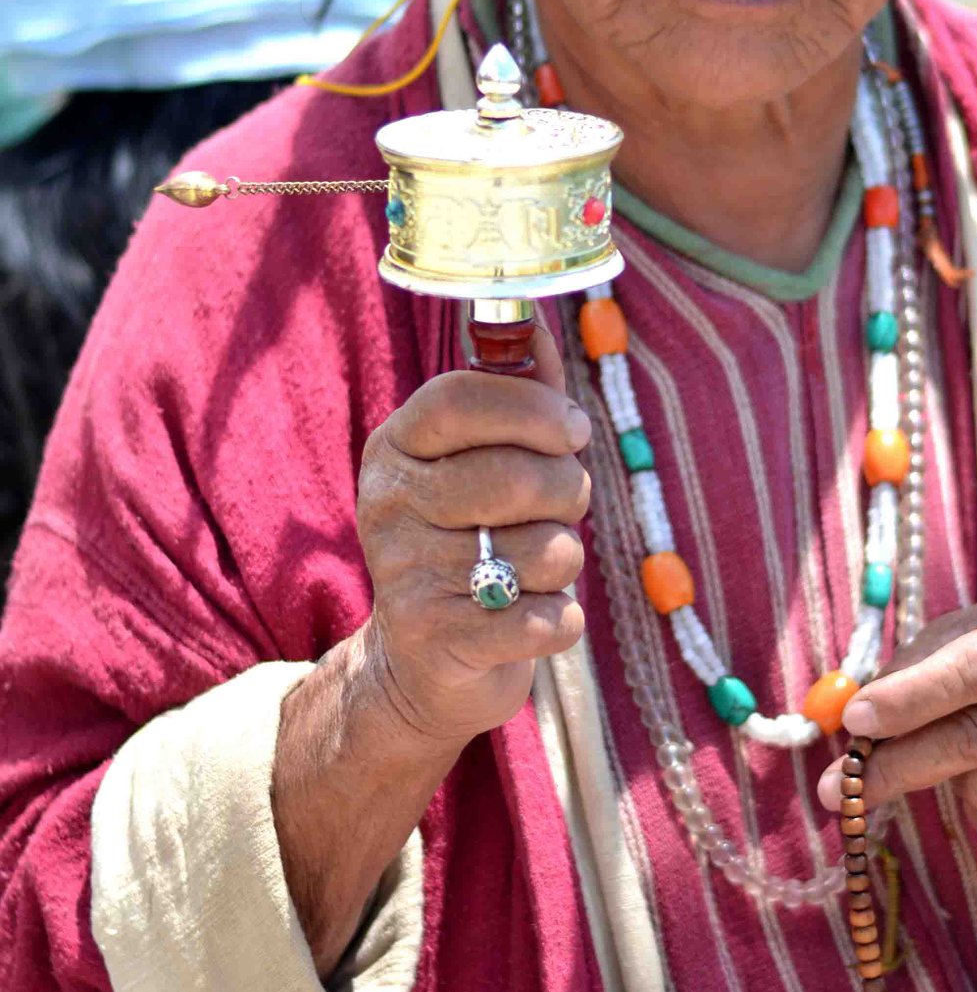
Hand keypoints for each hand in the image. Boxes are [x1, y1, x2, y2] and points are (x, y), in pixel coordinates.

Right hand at [353, 321, 591, 747]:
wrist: (422, 664)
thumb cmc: (469, 540)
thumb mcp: (477, 461)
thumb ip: (515, 394)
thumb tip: (539, 326)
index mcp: (396, 448)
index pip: (459, 399)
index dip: (533, 408)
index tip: (573, 429)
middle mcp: (388, 506)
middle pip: (514, 476)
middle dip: (569, 489)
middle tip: (567, 502)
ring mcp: (406, 576)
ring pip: (544, 549)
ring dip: (564, 559)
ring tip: (536, 566)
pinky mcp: (438, 641)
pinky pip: (546, 618)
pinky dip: (559, 618)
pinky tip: (532, 616)